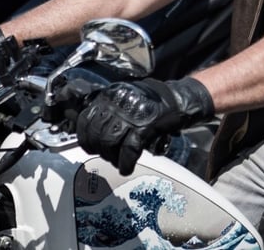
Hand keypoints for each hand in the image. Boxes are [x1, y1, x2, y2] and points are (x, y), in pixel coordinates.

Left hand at [76, 78, 214, 173]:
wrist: (178, 101)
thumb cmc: (152, 103)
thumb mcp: (125, 100)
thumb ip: (108, 112)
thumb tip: (91, 132)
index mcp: (111, 95)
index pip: (85, 118)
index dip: (85, 137)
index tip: (89, 146)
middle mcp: (118, 102)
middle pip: (96, 132)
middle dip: (98, 149)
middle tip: (106, 156)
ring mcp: (132, 113)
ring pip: (109, 141)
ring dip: (111, 157)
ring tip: (118, 162)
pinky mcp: (146, 125)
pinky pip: (129, 149)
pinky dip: (126, 163)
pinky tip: (126, 168)